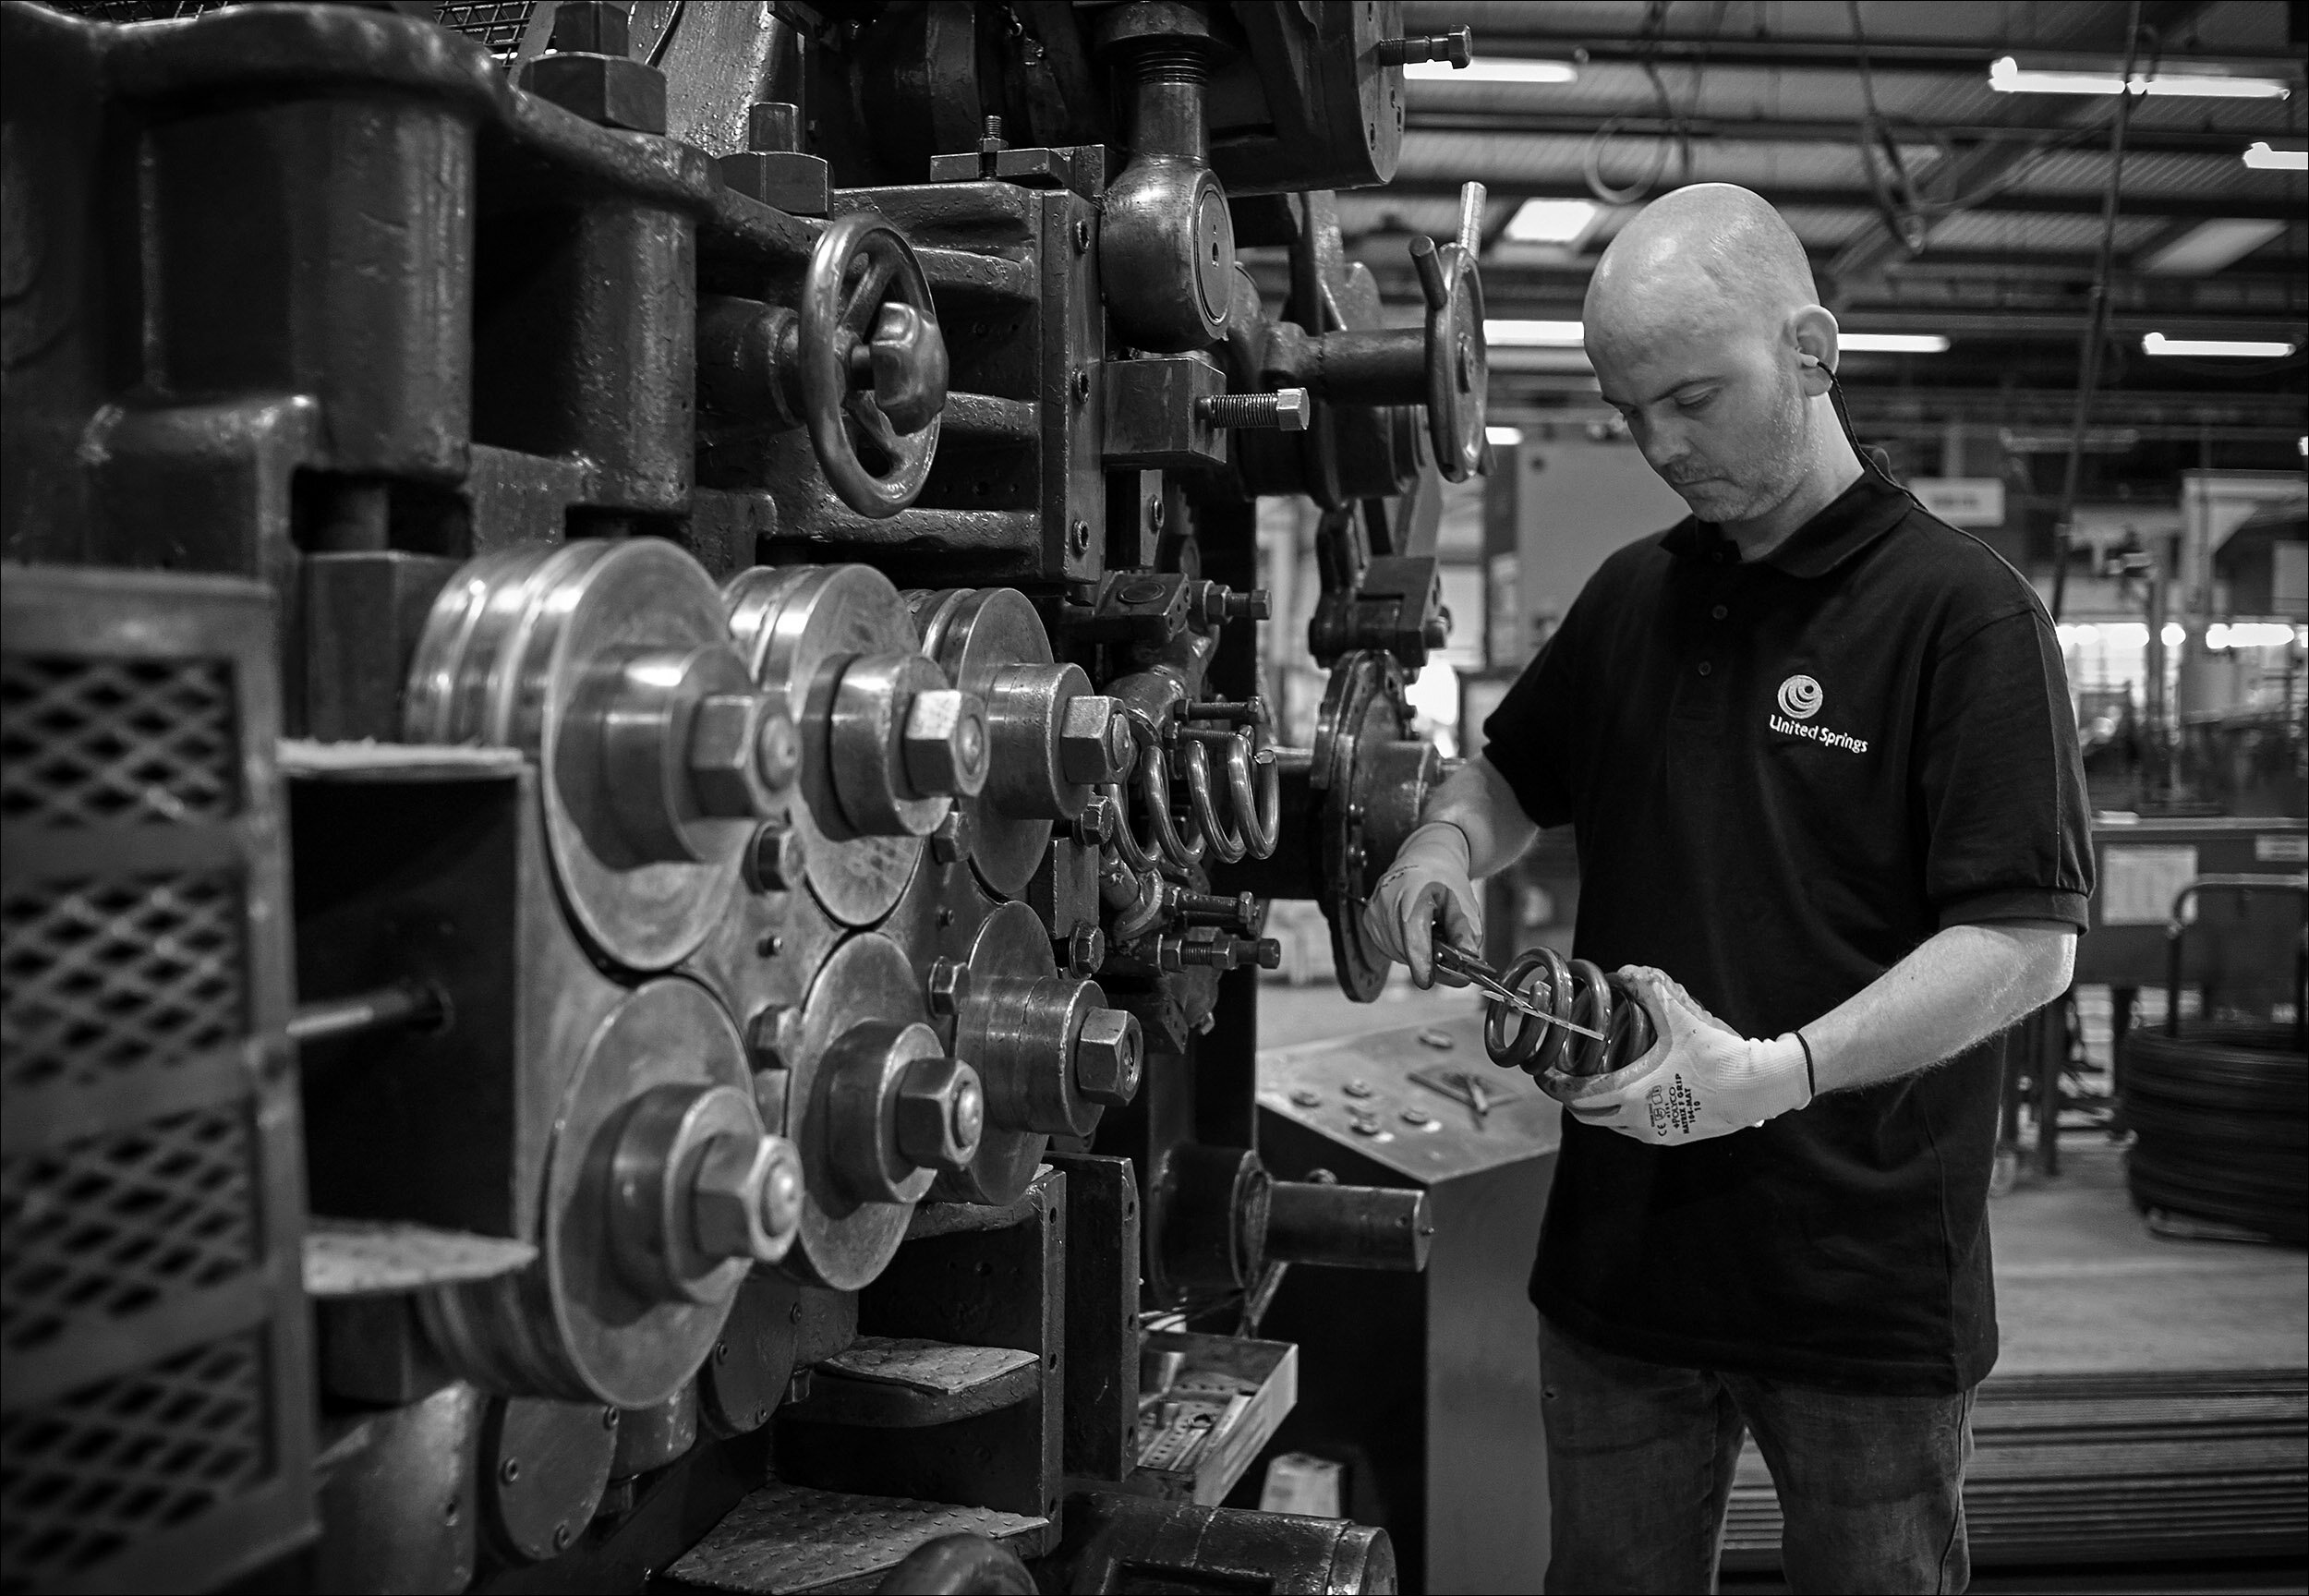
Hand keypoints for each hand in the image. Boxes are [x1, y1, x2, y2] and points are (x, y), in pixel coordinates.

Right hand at [1359, 821, 1481, 987]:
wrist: (1424, 857)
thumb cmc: (1444, 877)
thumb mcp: (1463, 903)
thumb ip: (1466, 934)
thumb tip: (1466, 963)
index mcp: (1412, 894)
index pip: (1412, 939)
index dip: (1421, 964)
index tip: (1427, 981)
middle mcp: (1387, 903)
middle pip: (1406, 951)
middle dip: (1428, 959)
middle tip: (1446, 950)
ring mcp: (1374, 912)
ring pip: (1397, 953)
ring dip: (1416, 954)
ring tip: (1429, 933)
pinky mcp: (1368, 920)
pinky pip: (1388, 947)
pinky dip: (1404, 947)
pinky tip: (1414, 931)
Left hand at [1537, 967, 1810, 1143]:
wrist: (1760, 1087)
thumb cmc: (1720, 1055)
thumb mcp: (1682, 1017)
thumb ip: (1651, 988)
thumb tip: (1626, 971)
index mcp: (1632, 1095)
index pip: (1576, 1096)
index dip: (1554, 1085)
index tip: (1543, 1073)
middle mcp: (1638, 1121)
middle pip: (1587, 1115)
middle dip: (1572, 1096)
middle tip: (1567, 1074)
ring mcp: (1656, 1133)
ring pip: (1610, 1124)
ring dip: (1598, 1106)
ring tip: (1596, 1080)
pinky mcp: (1673, 1137)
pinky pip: (1634, 1129)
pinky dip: (1622, 1114)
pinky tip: (1629, 1092)